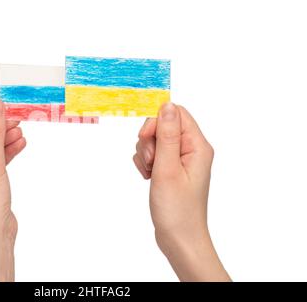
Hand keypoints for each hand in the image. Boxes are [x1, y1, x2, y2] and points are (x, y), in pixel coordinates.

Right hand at [134, 102, 229, 280]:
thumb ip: (166, 134)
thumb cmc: (177, 209)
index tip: (146, 138)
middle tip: (151, 162)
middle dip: (149, 140)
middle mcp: (192, 150)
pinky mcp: (172, 169)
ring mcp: (181, 160)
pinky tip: (148, 177)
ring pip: (155, 140)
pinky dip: (146, 163)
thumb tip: (167, 104)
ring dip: (145, 153)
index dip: (157, 121)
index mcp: (198, 146)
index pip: (176, 113)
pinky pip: (154, 154)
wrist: (179, 239)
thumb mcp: (168, 168)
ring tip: (150, 173)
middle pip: (163, 126)